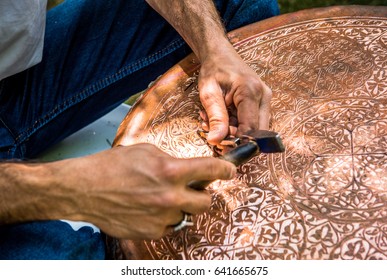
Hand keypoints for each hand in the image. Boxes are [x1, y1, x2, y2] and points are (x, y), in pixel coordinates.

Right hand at [53, 143, 235, 239]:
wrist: (84, 189)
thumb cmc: (111, 166)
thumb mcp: (146, 152)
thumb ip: (172, 162)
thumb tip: (188, 171)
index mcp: (171, 171)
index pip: (212, 171)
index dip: (226, 170)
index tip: (229, 171)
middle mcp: (170, 197)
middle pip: (206, 202)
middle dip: (202, 194)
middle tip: (191, 189)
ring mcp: (161, 218)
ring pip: (186, 215)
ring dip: (179, 207)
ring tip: (158, 197)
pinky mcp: (151, 232)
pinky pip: (170, 226)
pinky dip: (165, 218)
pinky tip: (148, 208)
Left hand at [198, 43, 271, 144]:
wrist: (220, 55)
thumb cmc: (213, 70)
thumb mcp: (208, 93)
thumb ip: (215, 117)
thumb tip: (216, 141)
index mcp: (250, 91)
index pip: (250, 127)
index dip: (238, 142)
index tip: (221, 147)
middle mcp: (264, 96)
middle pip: (257, 131)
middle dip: (236, 138)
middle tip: (214, 134)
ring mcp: (265, 100)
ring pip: (255, 129)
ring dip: (235, 132)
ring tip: (213, 122)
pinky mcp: (262, 103)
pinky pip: (253, 122)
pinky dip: (237, 126)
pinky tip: (222, 119)